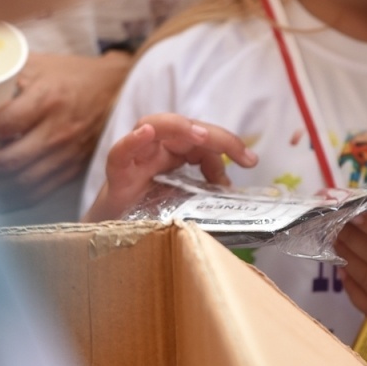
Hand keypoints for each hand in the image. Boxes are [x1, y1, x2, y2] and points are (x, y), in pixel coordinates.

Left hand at [0, 50, 133, 210]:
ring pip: (19, 185)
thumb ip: (3, 72)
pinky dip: (6, 201)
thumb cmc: (71, 75)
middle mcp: (58, 131)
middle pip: (6, 162)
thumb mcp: (40, 64)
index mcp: (48, 100)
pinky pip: (35, 195)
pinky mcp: (70, 172)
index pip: (1, 124)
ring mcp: (66, 156)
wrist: (119, 89)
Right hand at [82, 113, 256, 221]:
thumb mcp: (186, 201)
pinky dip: (131, 142)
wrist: (115, 240)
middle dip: (215, 136)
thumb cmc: (150, 215)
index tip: (250, 161)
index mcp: (175, 154)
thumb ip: (206, 192)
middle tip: (239, 153)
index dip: (228, 145)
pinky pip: (119, 154)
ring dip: (178, 126)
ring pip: (152, 126)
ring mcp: (135, 160)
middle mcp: (156, 150)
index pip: (203, 140)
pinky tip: (144, 134)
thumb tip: (233, 190)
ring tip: (201, 135)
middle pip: (185, 129)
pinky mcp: (117, 177)